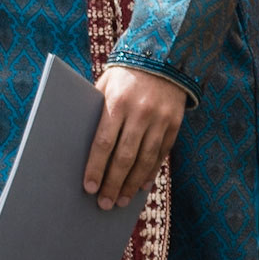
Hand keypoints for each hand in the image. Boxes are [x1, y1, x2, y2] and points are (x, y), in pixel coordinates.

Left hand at [83, 66, 185, 208]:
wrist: (164, 55)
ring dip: (132, 184)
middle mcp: (140, 112)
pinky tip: (141, 186)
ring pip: (145, 160)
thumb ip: (97, 112)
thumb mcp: (106, 86)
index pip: (104, 143)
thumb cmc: (124, 75)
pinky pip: (162, 153)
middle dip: (113, 183)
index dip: (96, 168)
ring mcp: (160, 119)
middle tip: (104, 204)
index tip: (88, 188)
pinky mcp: (174, 123)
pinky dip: (151, 172)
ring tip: (121, 201)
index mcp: (117, 102)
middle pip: (124, 157)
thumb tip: (84, 147)